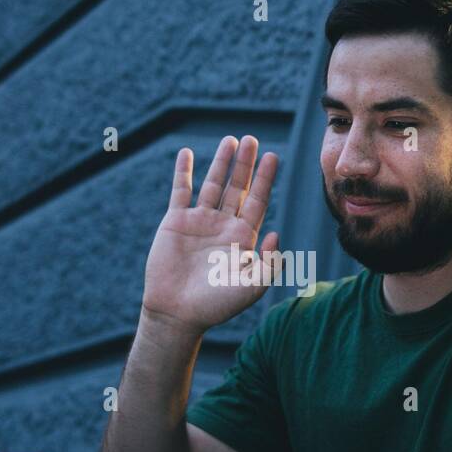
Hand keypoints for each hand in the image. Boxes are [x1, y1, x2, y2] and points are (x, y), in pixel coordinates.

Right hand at [141, 135, 281, 335]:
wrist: (178, 313)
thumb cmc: (217, 305)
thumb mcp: (251, 287)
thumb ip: (268, 263)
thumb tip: (275, 233)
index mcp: (243, 238)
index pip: (258, 201)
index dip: (266, 179)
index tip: (273, 156)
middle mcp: (223, 225)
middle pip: (238, 187)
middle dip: (245, 164)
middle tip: (252, 139)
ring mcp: (199, 222)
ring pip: (213, 184)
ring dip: (221, 162)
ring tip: (230, 140)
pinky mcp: (175, 222)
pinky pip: (180, 192)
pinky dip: (183, 172)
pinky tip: (187, 153)